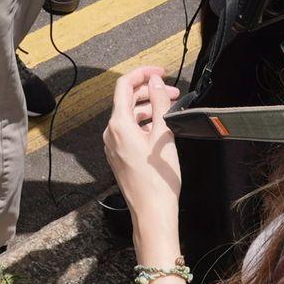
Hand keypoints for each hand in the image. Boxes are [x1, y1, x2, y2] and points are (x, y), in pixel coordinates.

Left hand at [104, 66, 182, 226]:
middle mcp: (111, 133)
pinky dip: (145, 122)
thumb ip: (160, 104)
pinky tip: (161, 126)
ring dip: (149, 107)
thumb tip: (155, 82)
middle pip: (127, 100)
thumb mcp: (164, 135)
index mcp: (118, 125)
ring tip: (171, 108)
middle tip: (172, 91)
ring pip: (130, 116)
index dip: (142, 73)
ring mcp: (114, 145)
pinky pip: (129, 130)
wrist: (152, 212)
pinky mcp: (120, 155)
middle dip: (150, 91)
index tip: (160, 71)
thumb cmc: (159, 180)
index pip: (125, 86)